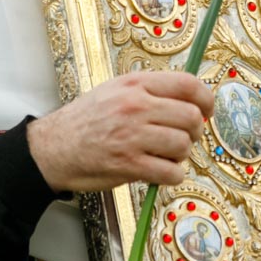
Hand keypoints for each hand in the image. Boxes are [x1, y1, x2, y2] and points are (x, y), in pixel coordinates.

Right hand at [27, 72, 212, 192]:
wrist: (53, 147)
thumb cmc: (86, 120)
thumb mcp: (116, 90)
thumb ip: (151, 91)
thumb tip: (192, 100)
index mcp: (136, 84)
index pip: (188, 85)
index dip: (206, 100)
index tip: (207, 111)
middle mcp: (136, 106)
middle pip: (192, 117)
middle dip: (194, 132)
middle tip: (183, 138)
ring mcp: (132, 136)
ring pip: (183, 145)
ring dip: (180, 155)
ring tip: (165, 156)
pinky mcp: (129, 165)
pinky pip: (171, 172)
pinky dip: (172, 176)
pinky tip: (159, 172)